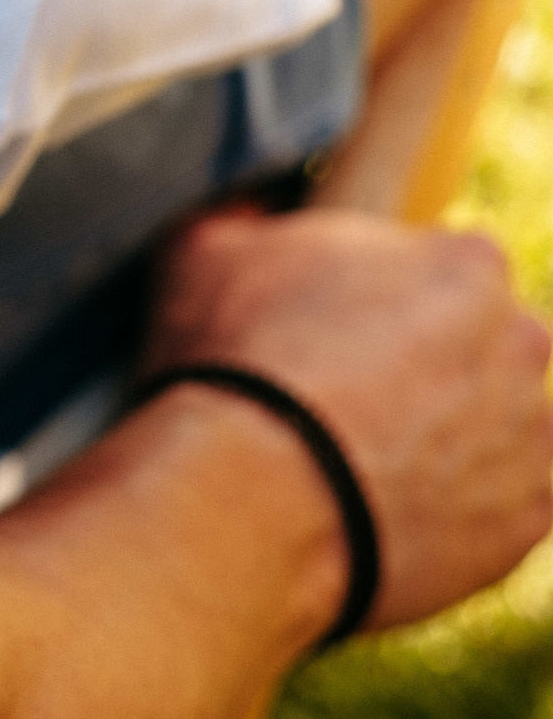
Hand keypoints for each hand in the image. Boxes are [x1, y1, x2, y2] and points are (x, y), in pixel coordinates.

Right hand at [148, 207, 552, 629]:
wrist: (248, 498)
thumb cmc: (233, 361)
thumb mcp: (211, 248)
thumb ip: (258, 218)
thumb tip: (256, 210)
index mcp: (466, 265)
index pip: (442, 266)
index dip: (382, 295)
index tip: (334, 326)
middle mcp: (523, 343)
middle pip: (483, 344)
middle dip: (429, 363)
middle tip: (344, 393)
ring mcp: (533, 437)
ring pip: (496, 424)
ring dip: (449, 434)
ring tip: (356, 457)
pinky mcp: (528, 520)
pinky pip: (502, 503)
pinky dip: (457, 504)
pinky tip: (382, 501)